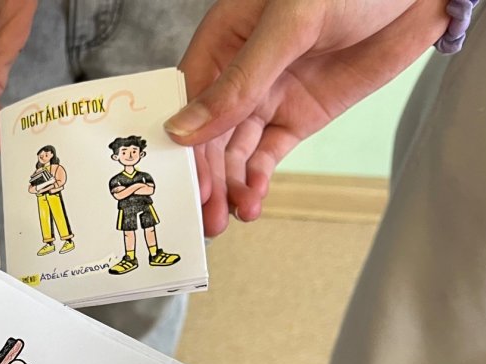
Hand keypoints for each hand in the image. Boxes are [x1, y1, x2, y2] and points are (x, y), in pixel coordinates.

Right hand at [168, 0, 447, 235]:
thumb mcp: (291, 26)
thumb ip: (240, 81)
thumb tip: (184, 129)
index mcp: (223, 40)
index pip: (190, 101)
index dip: (186, 145)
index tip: (188, 182)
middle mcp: (239, 72)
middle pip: (209, 135)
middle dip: (207, 176)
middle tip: (209, 216)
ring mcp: (271, 96)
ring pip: (236, 151)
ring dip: (230, 186)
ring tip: (232, 216)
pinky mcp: (300, 116)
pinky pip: (269, 154)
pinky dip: (258, 179)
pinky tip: (253, 199)